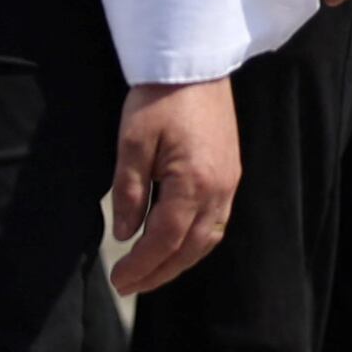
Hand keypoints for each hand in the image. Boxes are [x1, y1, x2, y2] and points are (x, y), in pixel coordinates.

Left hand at [107, 79, 243, 295]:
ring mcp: (230, 183)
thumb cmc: (158, 98)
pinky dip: (195, 242)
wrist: (195, 64)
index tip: (119, 280)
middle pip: (190, 248)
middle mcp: (219, 189)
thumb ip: (128, 191)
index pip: (164, 239)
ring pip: (208, 239)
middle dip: (159, 272)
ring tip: (150, 274)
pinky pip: (217, 222)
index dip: (141, 265)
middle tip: (129, 286)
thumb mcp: (131, 142)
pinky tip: (175, 246)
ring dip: (179, 262)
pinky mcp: (232, 174)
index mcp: (193, 183)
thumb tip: (124, 232)